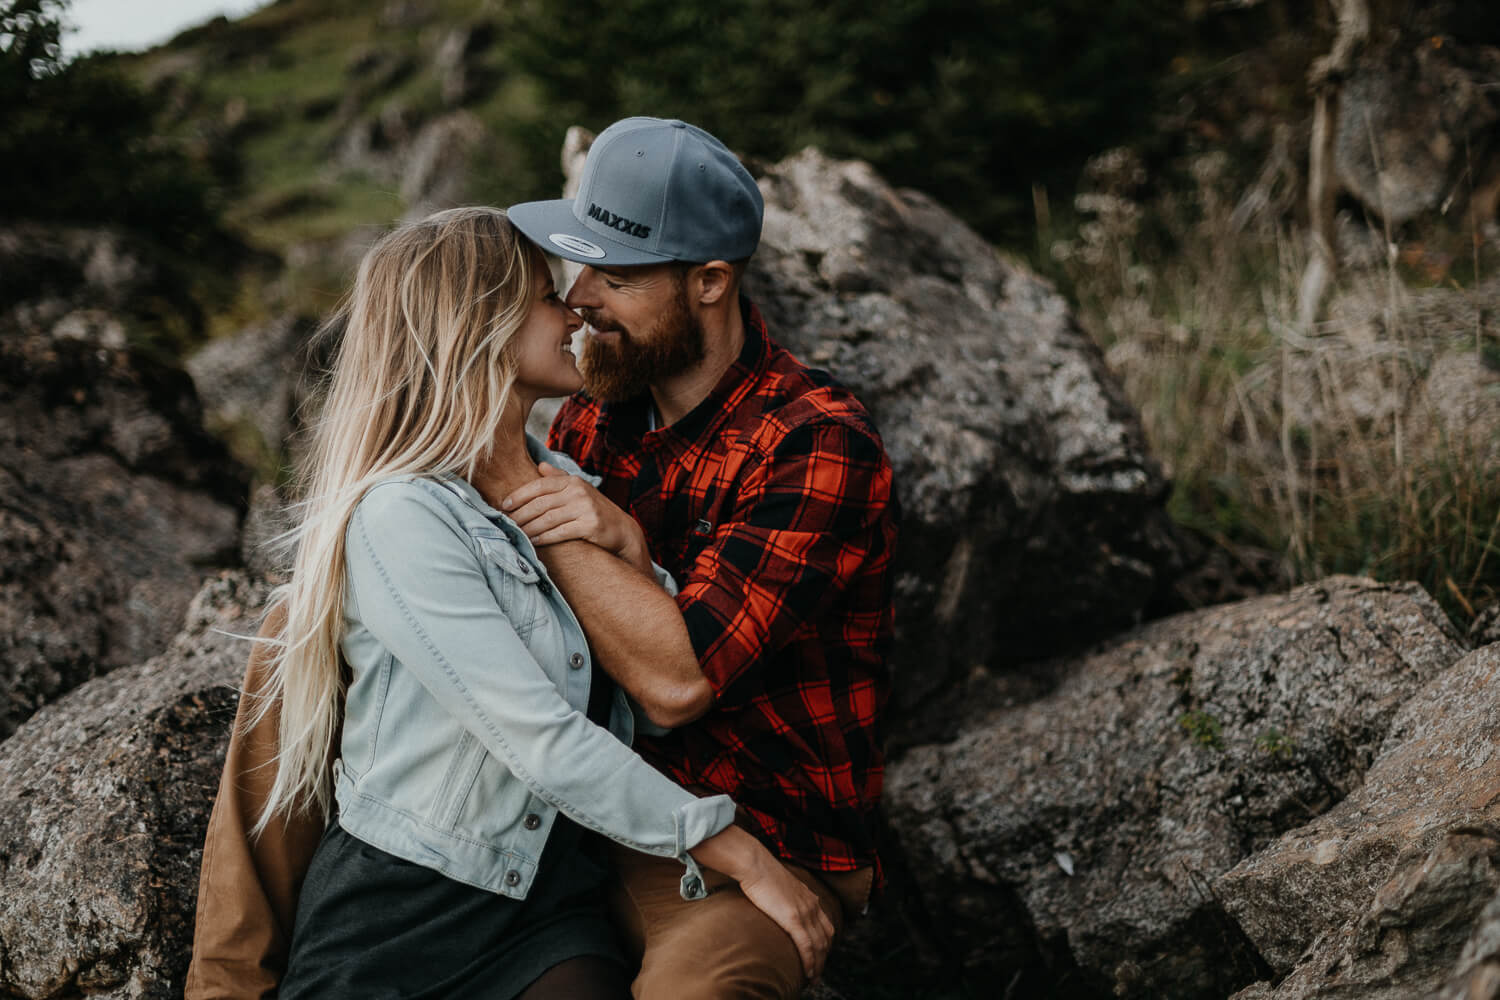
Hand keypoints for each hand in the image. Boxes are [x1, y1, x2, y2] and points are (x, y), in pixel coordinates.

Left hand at [502, 463, 649, 571]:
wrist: (621, 530)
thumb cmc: (596, 510)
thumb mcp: (580, 490)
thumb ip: (559, 478)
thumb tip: (541, 466)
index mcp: (573, 481)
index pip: (539, 485)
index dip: (520, 495)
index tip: (504, 504)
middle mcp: (578, 492)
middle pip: (540, 503)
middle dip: (520, 514)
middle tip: (506, 523)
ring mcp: (585, 508)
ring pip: (547, 519)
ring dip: (529, 528)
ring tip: (517, 534)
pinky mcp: (590, 525)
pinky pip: (560, 532)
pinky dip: (544, 538)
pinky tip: (534, 542)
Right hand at [735, 853, 834, 981]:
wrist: (755, 864)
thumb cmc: (761, 872)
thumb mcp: (780, 885)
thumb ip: (785, 897)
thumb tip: (777, 904)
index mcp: (809, 897)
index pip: (826, 925)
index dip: (825, 943)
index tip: (820, 955)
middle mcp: (812, 905)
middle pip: (825, 939)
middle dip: (823, 958)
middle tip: (817, 972)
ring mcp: (805, 912)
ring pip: (819, 946)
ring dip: (818, 965)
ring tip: (813, 978)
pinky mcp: (793, 919)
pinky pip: (807, 947)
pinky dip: (810, 962)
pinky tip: (808, 973)